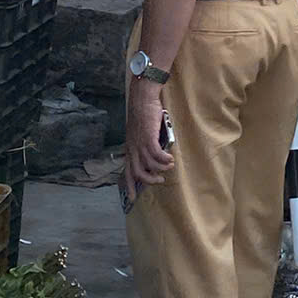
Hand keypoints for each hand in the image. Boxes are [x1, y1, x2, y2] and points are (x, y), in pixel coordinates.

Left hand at [122, 78, 174, 200]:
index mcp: (130, 148)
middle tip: (160, 180)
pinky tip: (170, 158)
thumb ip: (144, 145)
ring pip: (149, 165)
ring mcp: (140, 143)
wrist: (143, 99)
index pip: (127, 171)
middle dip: (149, 180)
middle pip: (137, 172)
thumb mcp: (140, 133)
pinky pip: (157, 155)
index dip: (130, 186)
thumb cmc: (143, 114)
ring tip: (169, 166)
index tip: (132, 198)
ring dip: (160, 169)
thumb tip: (155, 157)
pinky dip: (164, 159)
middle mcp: (133, 148)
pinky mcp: (148, 138)